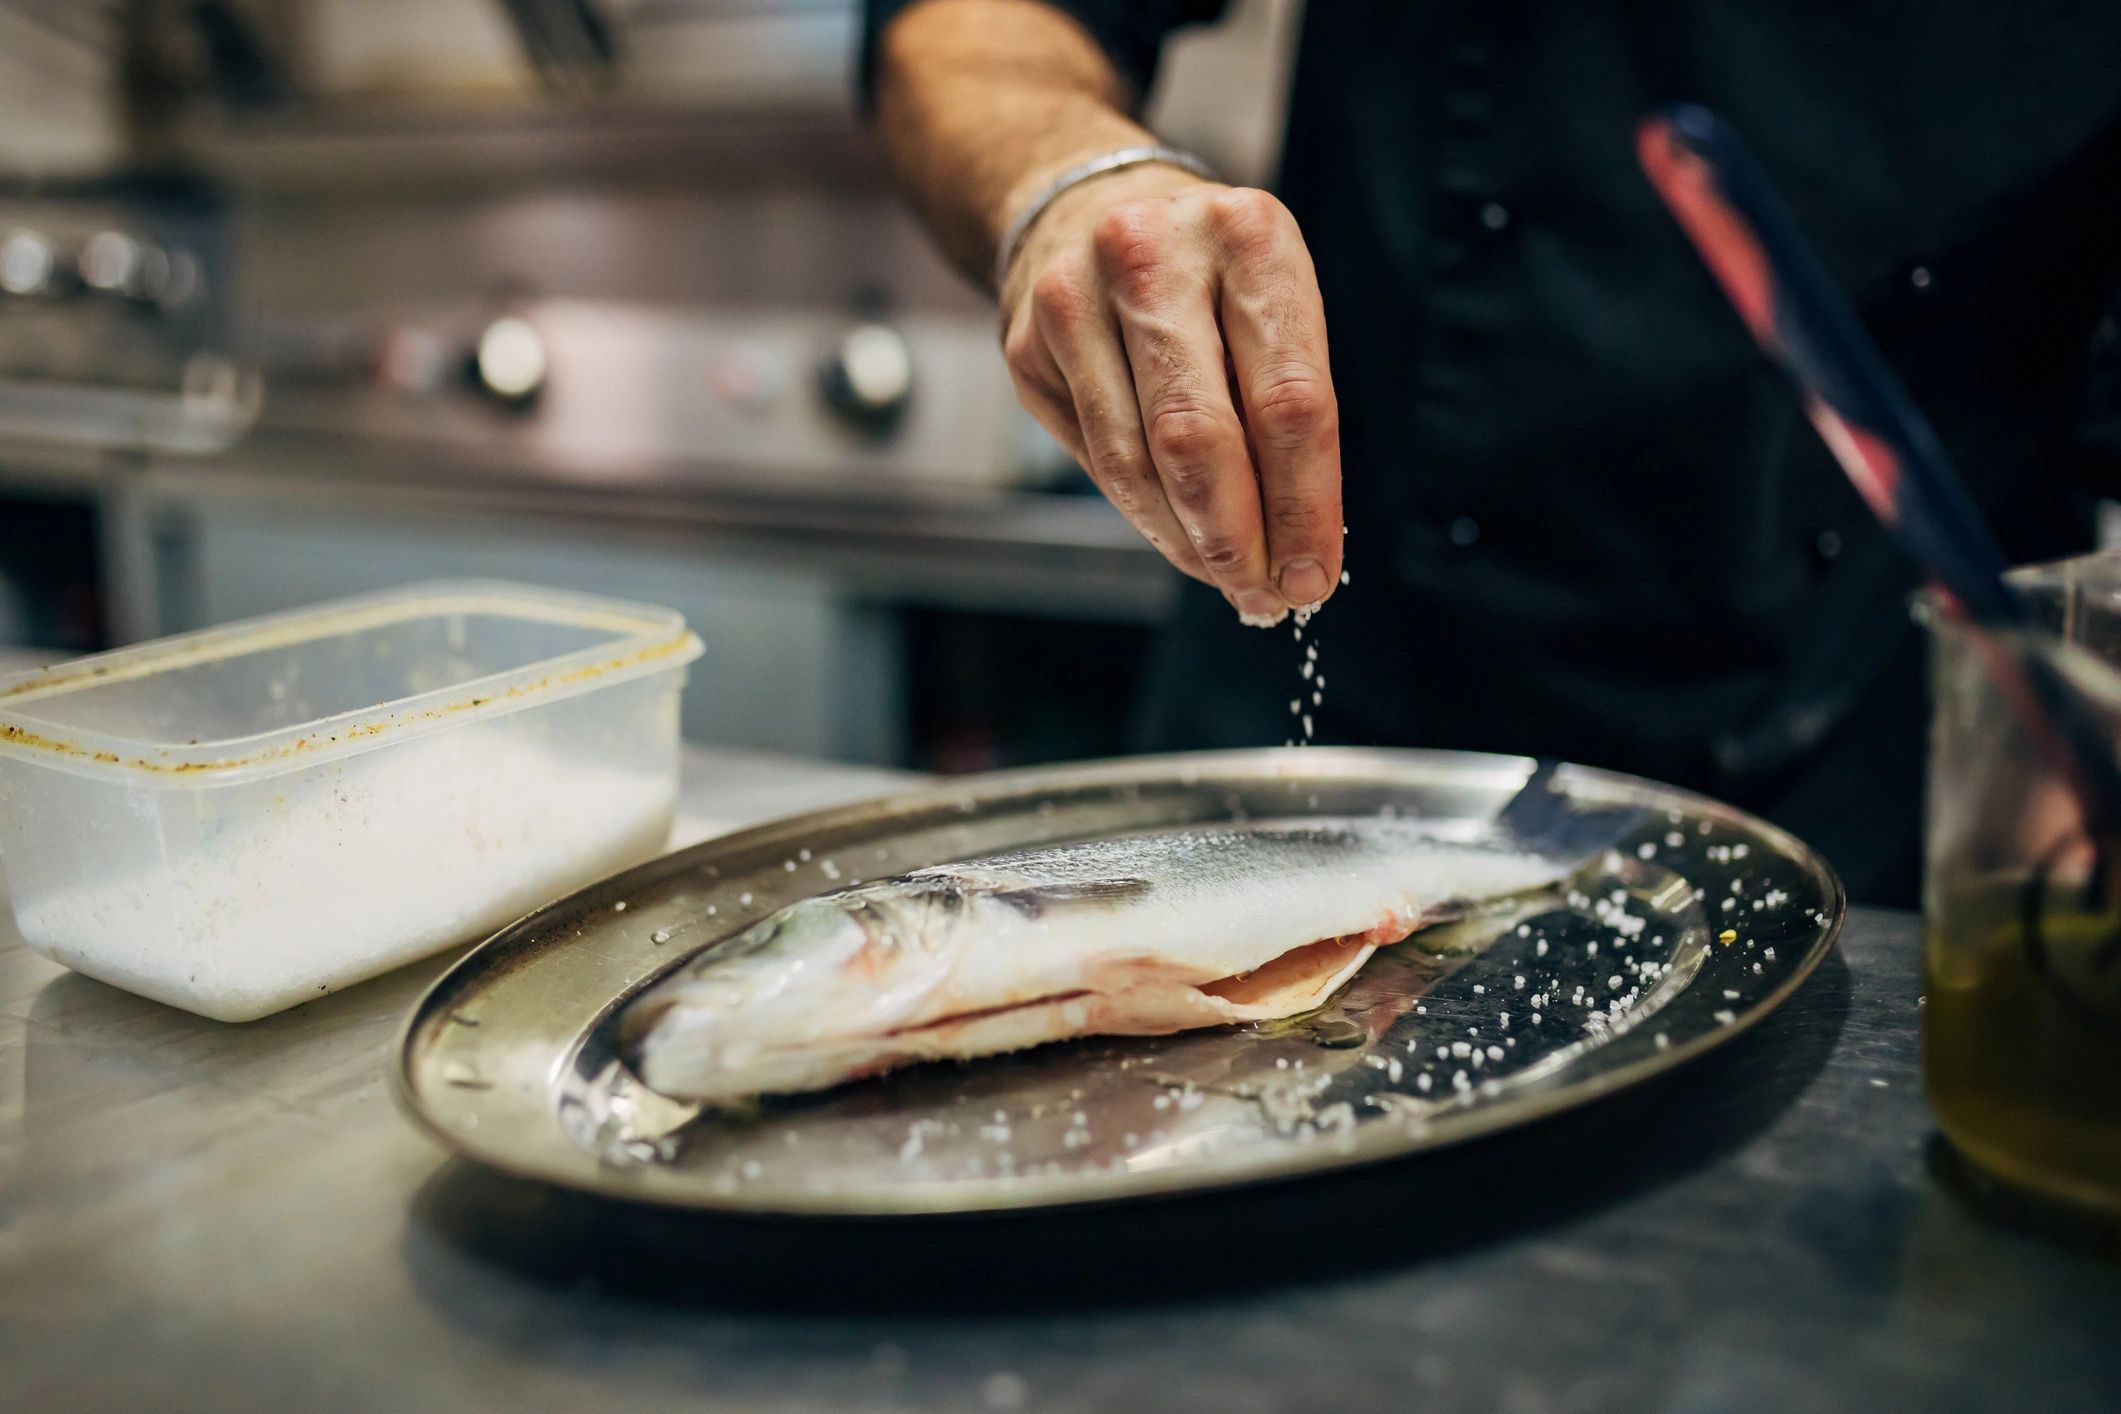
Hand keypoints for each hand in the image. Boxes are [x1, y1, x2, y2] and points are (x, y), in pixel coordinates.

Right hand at [999, 167, 1342, 623]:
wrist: (1095, 209)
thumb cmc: (1210, 274)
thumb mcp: (1272, 302)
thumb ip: (1289, 409)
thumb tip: (1297, 548)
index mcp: (1247, 237)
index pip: (1288, 400)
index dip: (1304, 505)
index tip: (1314, 573)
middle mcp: (1151, 256)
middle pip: (1199, 436)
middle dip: (1237, 537)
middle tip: (1264, 592)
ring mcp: (1074, 298)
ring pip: (1135, 462)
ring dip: (1186, 539)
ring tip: (1224, 573)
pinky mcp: (1027, 345)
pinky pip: (1095, 457)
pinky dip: (1143, 511)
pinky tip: (1176, 528)